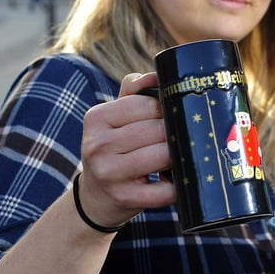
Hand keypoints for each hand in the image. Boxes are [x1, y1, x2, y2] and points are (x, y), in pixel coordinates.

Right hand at [76, 72, 175, 228]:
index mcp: (96, 118)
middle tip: (179, 139)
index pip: (147, 104)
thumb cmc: (114, 148)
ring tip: (178, 156)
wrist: (95, 196)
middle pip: (157, 130)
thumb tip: (156, 75)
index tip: (171, 117)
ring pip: (163, 155)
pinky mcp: (124, 198)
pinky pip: (165, 190)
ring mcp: (109, 173)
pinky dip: (177, 186)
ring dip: (178, 156)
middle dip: (174, 134)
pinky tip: (175, 181)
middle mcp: (97, 145)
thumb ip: (134, 91)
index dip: (167, 110)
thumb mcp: (115, 117)